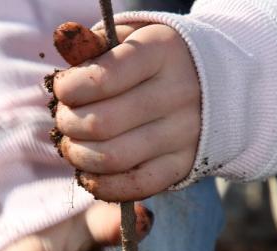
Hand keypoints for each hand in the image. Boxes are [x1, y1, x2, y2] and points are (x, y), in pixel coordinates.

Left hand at [53, 22, 200, 201]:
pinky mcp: (183, 165)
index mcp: (161, 52)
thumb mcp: (128, 39)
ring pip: (113, 158)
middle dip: (69, 124)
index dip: (69, 90)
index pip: (101, 78)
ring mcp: (183, 133)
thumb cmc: (152, 62)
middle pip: (101, 123)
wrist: (212, 84)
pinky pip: (137, 186)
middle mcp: (177, 93)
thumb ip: (93, 45)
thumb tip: (65, 43)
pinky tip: (89, 174)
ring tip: (73, 145)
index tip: (63, 90)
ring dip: (79, 155)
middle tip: (65, 120)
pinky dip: (103, 185)